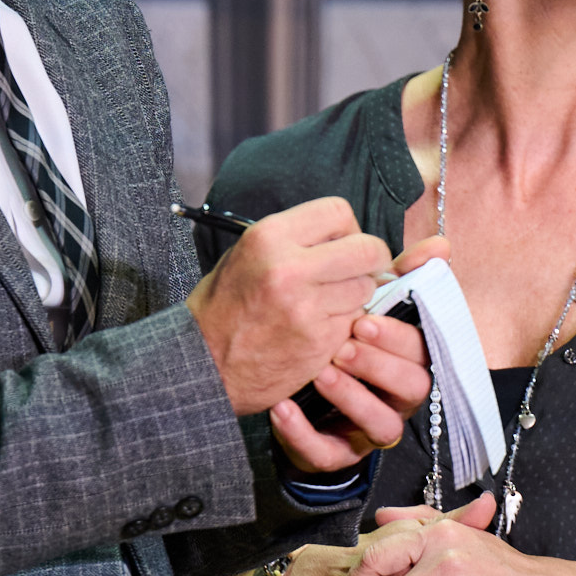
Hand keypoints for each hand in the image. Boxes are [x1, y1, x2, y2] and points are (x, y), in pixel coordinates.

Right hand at [185, 198, 390, 415]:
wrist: (205, 363)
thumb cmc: (225, 307)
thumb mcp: (245, 253)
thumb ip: (294, 239)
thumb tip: (342, 235)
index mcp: (269, 237)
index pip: (339, 211)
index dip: (347, 228)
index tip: (344, 242)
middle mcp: (290, 269)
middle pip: (367, 249)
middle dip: (370, 258)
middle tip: (359, 268)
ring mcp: (307, 308)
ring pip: (365, 287)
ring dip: (356, 294)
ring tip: (328, 301)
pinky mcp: (320, 342)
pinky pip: (353, 321)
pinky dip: (344, 323)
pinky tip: (319, 327)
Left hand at [265, 233, 448, 470]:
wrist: (285, 382)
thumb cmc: (336, 339)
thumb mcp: (363, 307)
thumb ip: (398, 277)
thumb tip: (440, 245)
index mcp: (408, 360)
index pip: (423, 352)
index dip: (398, 337)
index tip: (364, 318)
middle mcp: (397, 397)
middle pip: (414, 387)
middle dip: (379, 365)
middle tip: (344, 343)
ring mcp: (368, 429)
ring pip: (383, 425)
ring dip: (353, 398)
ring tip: (320, 372)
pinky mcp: (335, 454)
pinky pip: (327, 453)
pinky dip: (304, 433)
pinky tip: (281, 407)